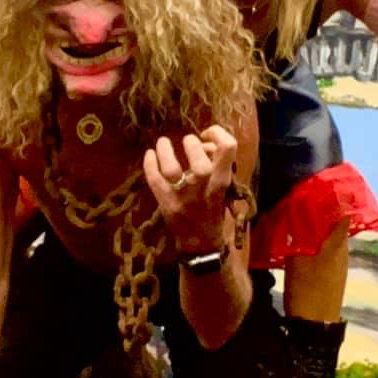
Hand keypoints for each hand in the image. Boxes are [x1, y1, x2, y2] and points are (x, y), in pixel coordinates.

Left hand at [143, 124, 235, 252]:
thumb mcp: (223, 188)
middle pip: (199, 159)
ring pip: (171, 169)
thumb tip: (204, 143)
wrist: (201, 244)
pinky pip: (154, 180)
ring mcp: (184, 198)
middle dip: (191, 143)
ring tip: (163, 142)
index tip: (206, 136)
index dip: (217, 133)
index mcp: (222, 182)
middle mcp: (205, 188)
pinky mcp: (168, 205)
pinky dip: (149, 164)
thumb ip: (217, 166)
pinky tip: (149, 155)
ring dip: (165, 150)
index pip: (228, 148)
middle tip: (187, 142)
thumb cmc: (213, 209)